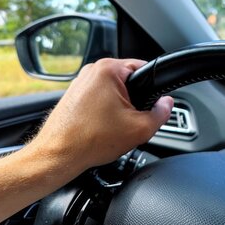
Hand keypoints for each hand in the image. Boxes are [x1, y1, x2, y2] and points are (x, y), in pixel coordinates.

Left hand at [30, 58, 172, 172]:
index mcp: (108, 69)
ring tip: (114, 126)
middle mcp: (92, 70)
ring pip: (114, 90)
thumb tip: (167, 104)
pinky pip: (100, 97)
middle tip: (132, 120)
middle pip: (129, 80)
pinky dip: (105, 110)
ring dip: (120, 106)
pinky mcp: (74, 94)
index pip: (144, 68)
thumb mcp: (139, 129)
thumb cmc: (89, 141)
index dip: (154, 87)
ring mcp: (80, 81)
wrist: (57, 156)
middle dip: (135, 100)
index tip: (152, 103)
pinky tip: (102, 127)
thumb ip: (161, 114)